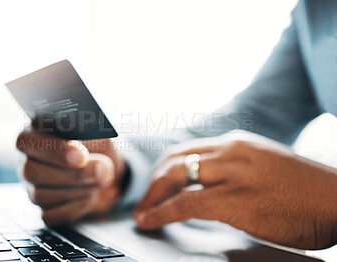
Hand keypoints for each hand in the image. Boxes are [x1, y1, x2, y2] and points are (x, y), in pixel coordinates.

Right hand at [16, 126, 125, 225]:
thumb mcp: (96, 131)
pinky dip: (75, 207)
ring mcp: (32, 188)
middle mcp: (27, 161)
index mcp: (34, 134)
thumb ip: (91, 138)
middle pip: (32, 171)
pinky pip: (50, 216)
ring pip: (40, 195)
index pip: (27, 141)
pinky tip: (91, 195)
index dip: (54, 149)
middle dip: (71, 173)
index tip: (81, 156)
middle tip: (101, 169)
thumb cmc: (96, 144)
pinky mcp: (44, 209)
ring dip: (77, 188)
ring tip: (101, 178)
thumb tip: (90, 160)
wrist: (107, 168)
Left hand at [133, 132, 336, 249]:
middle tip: (145, 201)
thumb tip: (207, 184)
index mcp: (236, 142)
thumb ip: (233, 169)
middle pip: (174, 160)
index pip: (186, 149)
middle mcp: (230, 151)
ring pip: (174, 177)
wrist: (336, 201)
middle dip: (153, 182)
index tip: (156, 185)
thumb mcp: (262, 166)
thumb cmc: (303, 190)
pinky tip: (152, 220)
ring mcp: (231, 172)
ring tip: (144, 213)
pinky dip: (162, 212)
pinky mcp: (233, 198)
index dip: (164, 169)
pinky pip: (185, 203)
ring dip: (152, 197)